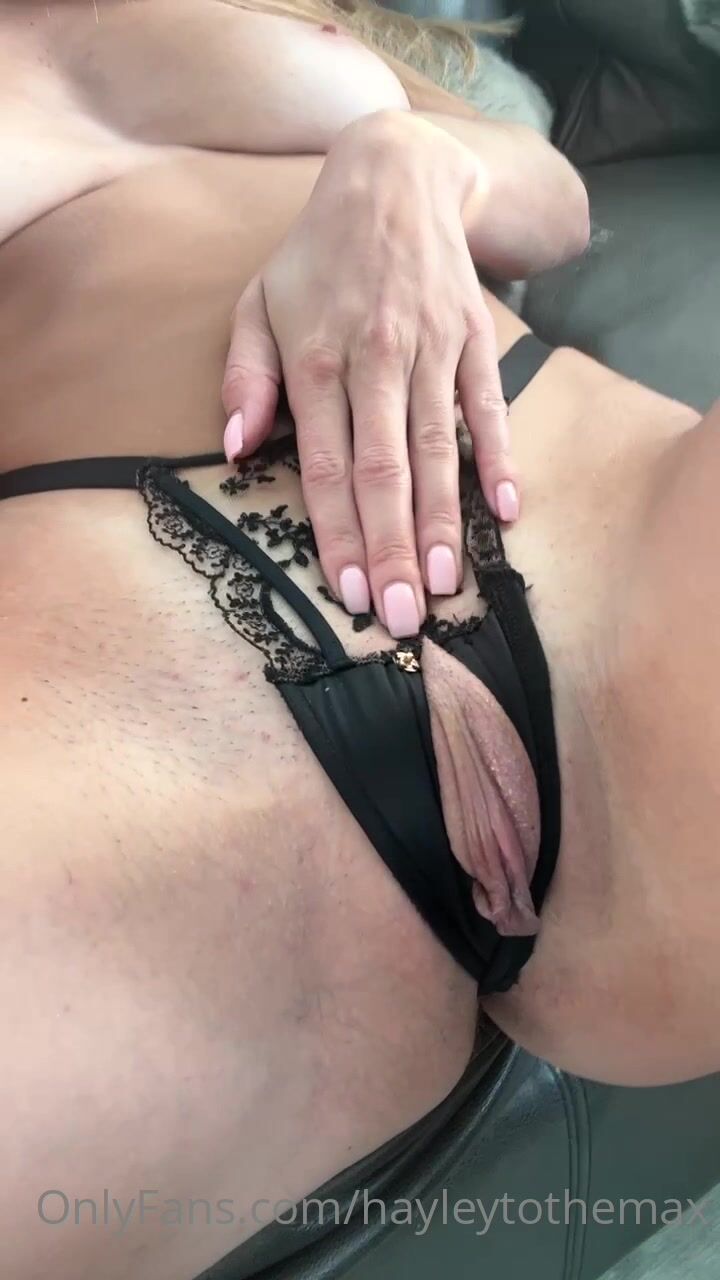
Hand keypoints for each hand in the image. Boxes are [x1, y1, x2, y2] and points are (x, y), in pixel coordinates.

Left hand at [222, 110, 516, 638]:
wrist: (395, 179)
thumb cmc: (317, 257)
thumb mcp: (258, 303)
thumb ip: (245, 378)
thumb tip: (235, 450)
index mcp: (316, 359)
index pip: (325, 464)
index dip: (337, 531)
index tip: (345, 592)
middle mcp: (376, 359)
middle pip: (383, 470)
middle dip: (390, 548)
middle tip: (400, 614)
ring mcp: (432, 351)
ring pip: (436, 449)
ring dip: (441, 521)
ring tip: (444, 583)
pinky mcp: (474, 341)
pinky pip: (488, 408)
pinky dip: (498, 459)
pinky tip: (504, 512)